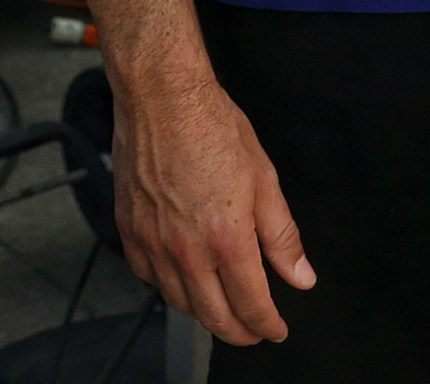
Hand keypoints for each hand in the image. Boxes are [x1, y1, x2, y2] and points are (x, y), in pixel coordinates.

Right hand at [111, 68, 315, 344]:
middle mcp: (187, 249)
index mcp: (227, 238)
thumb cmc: (211, 127)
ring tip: (220, 307)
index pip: (252, 306)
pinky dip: (166, 286)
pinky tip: (180, 277)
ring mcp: (153, 242)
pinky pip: (147, 277)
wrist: (161, 96)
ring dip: (204, 313)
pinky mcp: (129, 230)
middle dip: (239, 332)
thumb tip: (300, 276)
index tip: (276, 329)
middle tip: (252, 331)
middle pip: (214, 317)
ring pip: (179, 302)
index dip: (268, 326)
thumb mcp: (264, 180)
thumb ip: (282, 237)